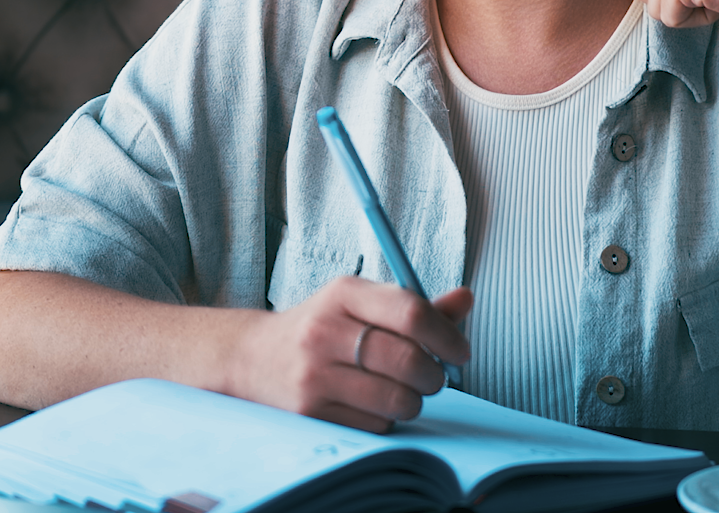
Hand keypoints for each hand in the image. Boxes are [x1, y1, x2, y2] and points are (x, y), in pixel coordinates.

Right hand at [227, 277, 472, 431]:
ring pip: (397, 399)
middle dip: (435, 376)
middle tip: (433, 377)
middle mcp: (325, 330)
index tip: (460, 351)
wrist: (253, 357)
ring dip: (412, 401)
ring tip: (400, 391)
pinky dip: (385, 420)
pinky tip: (369, 404)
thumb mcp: (360, 304)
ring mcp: (314, 373)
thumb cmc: (322, 328)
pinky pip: (376, 425)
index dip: (447, 336)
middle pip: (409, 361)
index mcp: (344, 293)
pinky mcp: (310, 411)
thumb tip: (466, 298)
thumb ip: (414, 306)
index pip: (411, 313)